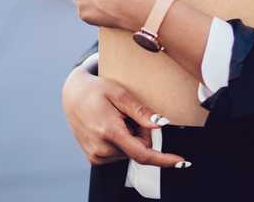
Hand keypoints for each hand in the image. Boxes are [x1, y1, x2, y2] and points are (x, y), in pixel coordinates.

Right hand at [61, 65, 189, 167]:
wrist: (72, 95)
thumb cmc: (97, 90)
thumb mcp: (120, 94)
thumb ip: (141, 112)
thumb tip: (161, 125)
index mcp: (110, 132)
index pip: (143, 153)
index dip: (164, 159)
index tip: (182, 161)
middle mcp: (102, 149)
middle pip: (140, 148)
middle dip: (142, 132)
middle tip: (129, 114)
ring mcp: (97, 156)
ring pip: (131, 151)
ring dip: (131, 136)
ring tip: (116, 119)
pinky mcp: (95, 159)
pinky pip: (120, 153)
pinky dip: (122, 141)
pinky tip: (110, 126)